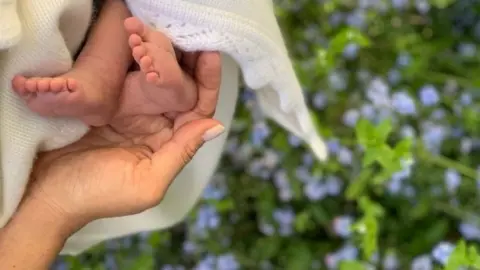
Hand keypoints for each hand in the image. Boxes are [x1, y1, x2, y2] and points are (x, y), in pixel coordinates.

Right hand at [25, 51, 223, 228]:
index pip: (198, 108)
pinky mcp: (105, 99)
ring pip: (154, 75)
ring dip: (160, 53)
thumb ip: (180, 153)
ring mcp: (129, 108)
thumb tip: (216, 125)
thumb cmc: (97, 196)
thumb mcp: (147, 182)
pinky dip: (133, 57)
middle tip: (185, 34)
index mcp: (169, 142)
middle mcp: (154, 122)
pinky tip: (137, 39)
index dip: (207, 81)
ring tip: (162, 30)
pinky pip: (126, 73)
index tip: (210, 55)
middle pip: (179, 86)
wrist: (45, 192)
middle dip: (185, 60)